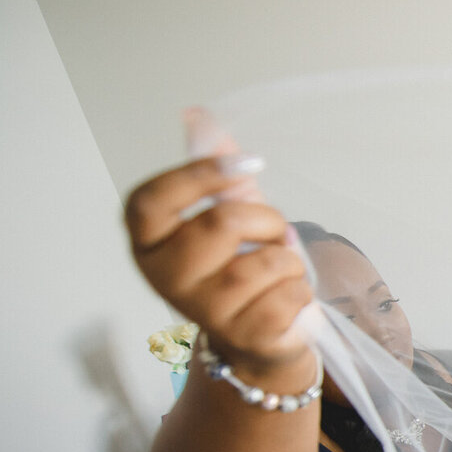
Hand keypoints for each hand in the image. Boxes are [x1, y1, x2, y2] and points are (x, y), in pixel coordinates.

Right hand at [124, 155, 313, 381]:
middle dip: (266, 220)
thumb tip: (196, 114)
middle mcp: (166, 278)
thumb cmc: (240, 266)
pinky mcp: (245, 336)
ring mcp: (204, 311)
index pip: (150, 201)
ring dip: (288, 257)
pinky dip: (301, 288)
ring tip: (279, 270)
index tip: (247, 164)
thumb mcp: (227, 211)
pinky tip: (286, 300)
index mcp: (149, 243)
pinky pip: (290, 292)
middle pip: (223, 222)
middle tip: (272, 235)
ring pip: (265, 259)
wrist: (260, 337)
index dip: (198, 175)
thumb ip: (214, 168)